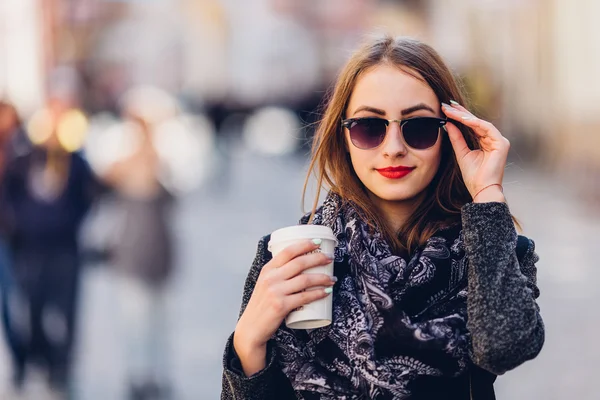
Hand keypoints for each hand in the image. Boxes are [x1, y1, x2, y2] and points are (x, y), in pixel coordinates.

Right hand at [234, 239, 335, 375]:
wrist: (251, 328)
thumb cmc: (261, 306)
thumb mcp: (265, 284)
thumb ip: (278, 274)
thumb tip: (299, 264)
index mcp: (267, 270)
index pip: (287, 251)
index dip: (304, 244)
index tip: (318, 242)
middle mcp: (271, 278)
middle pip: (299, 263)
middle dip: (318, 258)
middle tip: (330, 259)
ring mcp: (275, 292)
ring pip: (305, 279)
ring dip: (322, 278)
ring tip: (332, 278)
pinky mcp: (281, 306)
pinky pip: (304, 297)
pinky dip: (318, 294)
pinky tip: (326, 292)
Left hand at [442, 101, 508, 201]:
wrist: (481, 189)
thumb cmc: (473, 175)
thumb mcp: (461, 153)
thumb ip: (456, 138)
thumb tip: (448, 123)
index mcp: (485, 141)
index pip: (471, 125)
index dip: (459, 116)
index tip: (446, 109)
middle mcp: (493, 139)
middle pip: (476, 122)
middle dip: (461, 112)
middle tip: (447, 104)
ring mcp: (499, 141)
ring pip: (480, 123)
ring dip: (465, 116)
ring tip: (451, 111)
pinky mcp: (501, 144)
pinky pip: (487, 128)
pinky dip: (475, 123)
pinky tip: (463, 119)